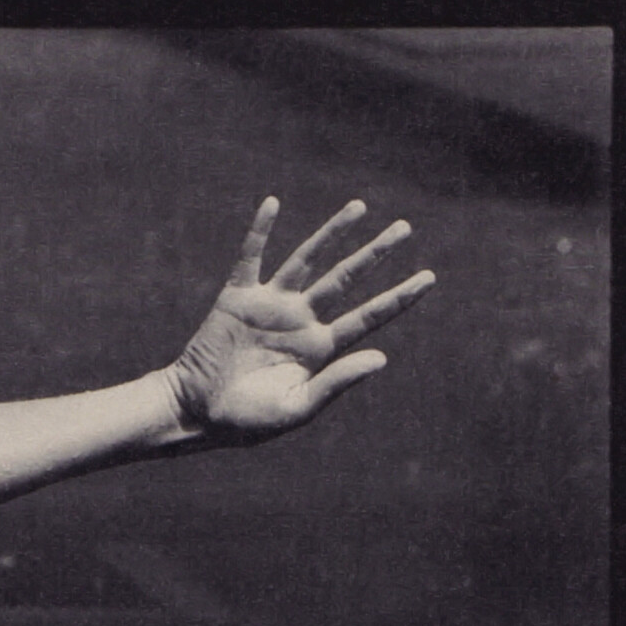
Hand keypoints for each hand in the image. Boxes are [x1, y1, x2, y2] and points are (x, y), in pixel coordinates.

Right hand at [165, 196, 434, 442]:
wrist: (197, 414)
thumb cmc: (246, 422)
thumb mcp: (296, 408)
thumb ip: (337, 382)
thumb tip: (382, 357)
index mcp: (319, 348)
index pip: (367, 316)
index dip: (398, 298)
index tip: (429, 278)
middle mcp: (300, 320)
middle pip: (345, 279)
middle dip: (375, 254)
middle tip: (405, 228)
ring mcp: (270, 305)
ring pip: (308, 259)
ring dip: (332, 233)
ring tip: (360, 207)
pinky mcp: (238, 298)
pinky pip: (251, 257)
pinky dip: (260, 231)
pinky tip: (272, 203)